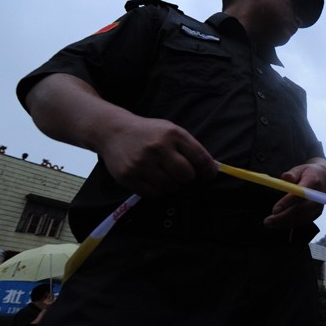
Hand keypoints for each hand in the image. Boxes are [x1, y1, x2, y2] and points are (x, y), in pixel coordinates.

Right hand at [97, 116, 217, 196]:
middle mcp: (158, 148)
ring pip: (170, 187)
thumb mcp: (171, 131)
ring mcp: (142, 163)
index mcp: (172, 134)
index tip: (208, 177)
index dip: (208, 172)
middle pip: (186, 176)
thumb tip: (211, 169)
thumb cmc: (149, 133)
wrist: (114, 131)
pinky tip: (152, 179)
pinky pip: (153, 194)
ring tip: (163, 174)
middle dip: (187, 178)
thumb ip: (190, 148)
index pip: (200, 158)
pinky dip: (157, 190)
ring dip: (171, 185)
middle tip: (180, 174)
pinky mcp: (128, 176)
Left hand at [264, 160, 325, 228]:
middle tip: (267, 221)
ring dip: (284, 223)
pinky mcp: (316, 214)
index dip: (287, 203)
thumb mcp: (299, 169)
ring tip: (269, 223)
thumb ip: (292, 174)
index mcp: (313, 182)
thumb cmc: (307, 173)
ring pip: (300, 218)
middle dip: (283, 217)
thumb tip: (286, 177)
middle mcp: (318, 196)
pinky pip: (302, 221)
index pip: (300, 194)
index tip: (274, 210)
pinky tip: (278, 224)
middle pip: (300, 210)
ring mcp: (318, 206)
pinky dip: (289, 224)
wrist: (322, 178)